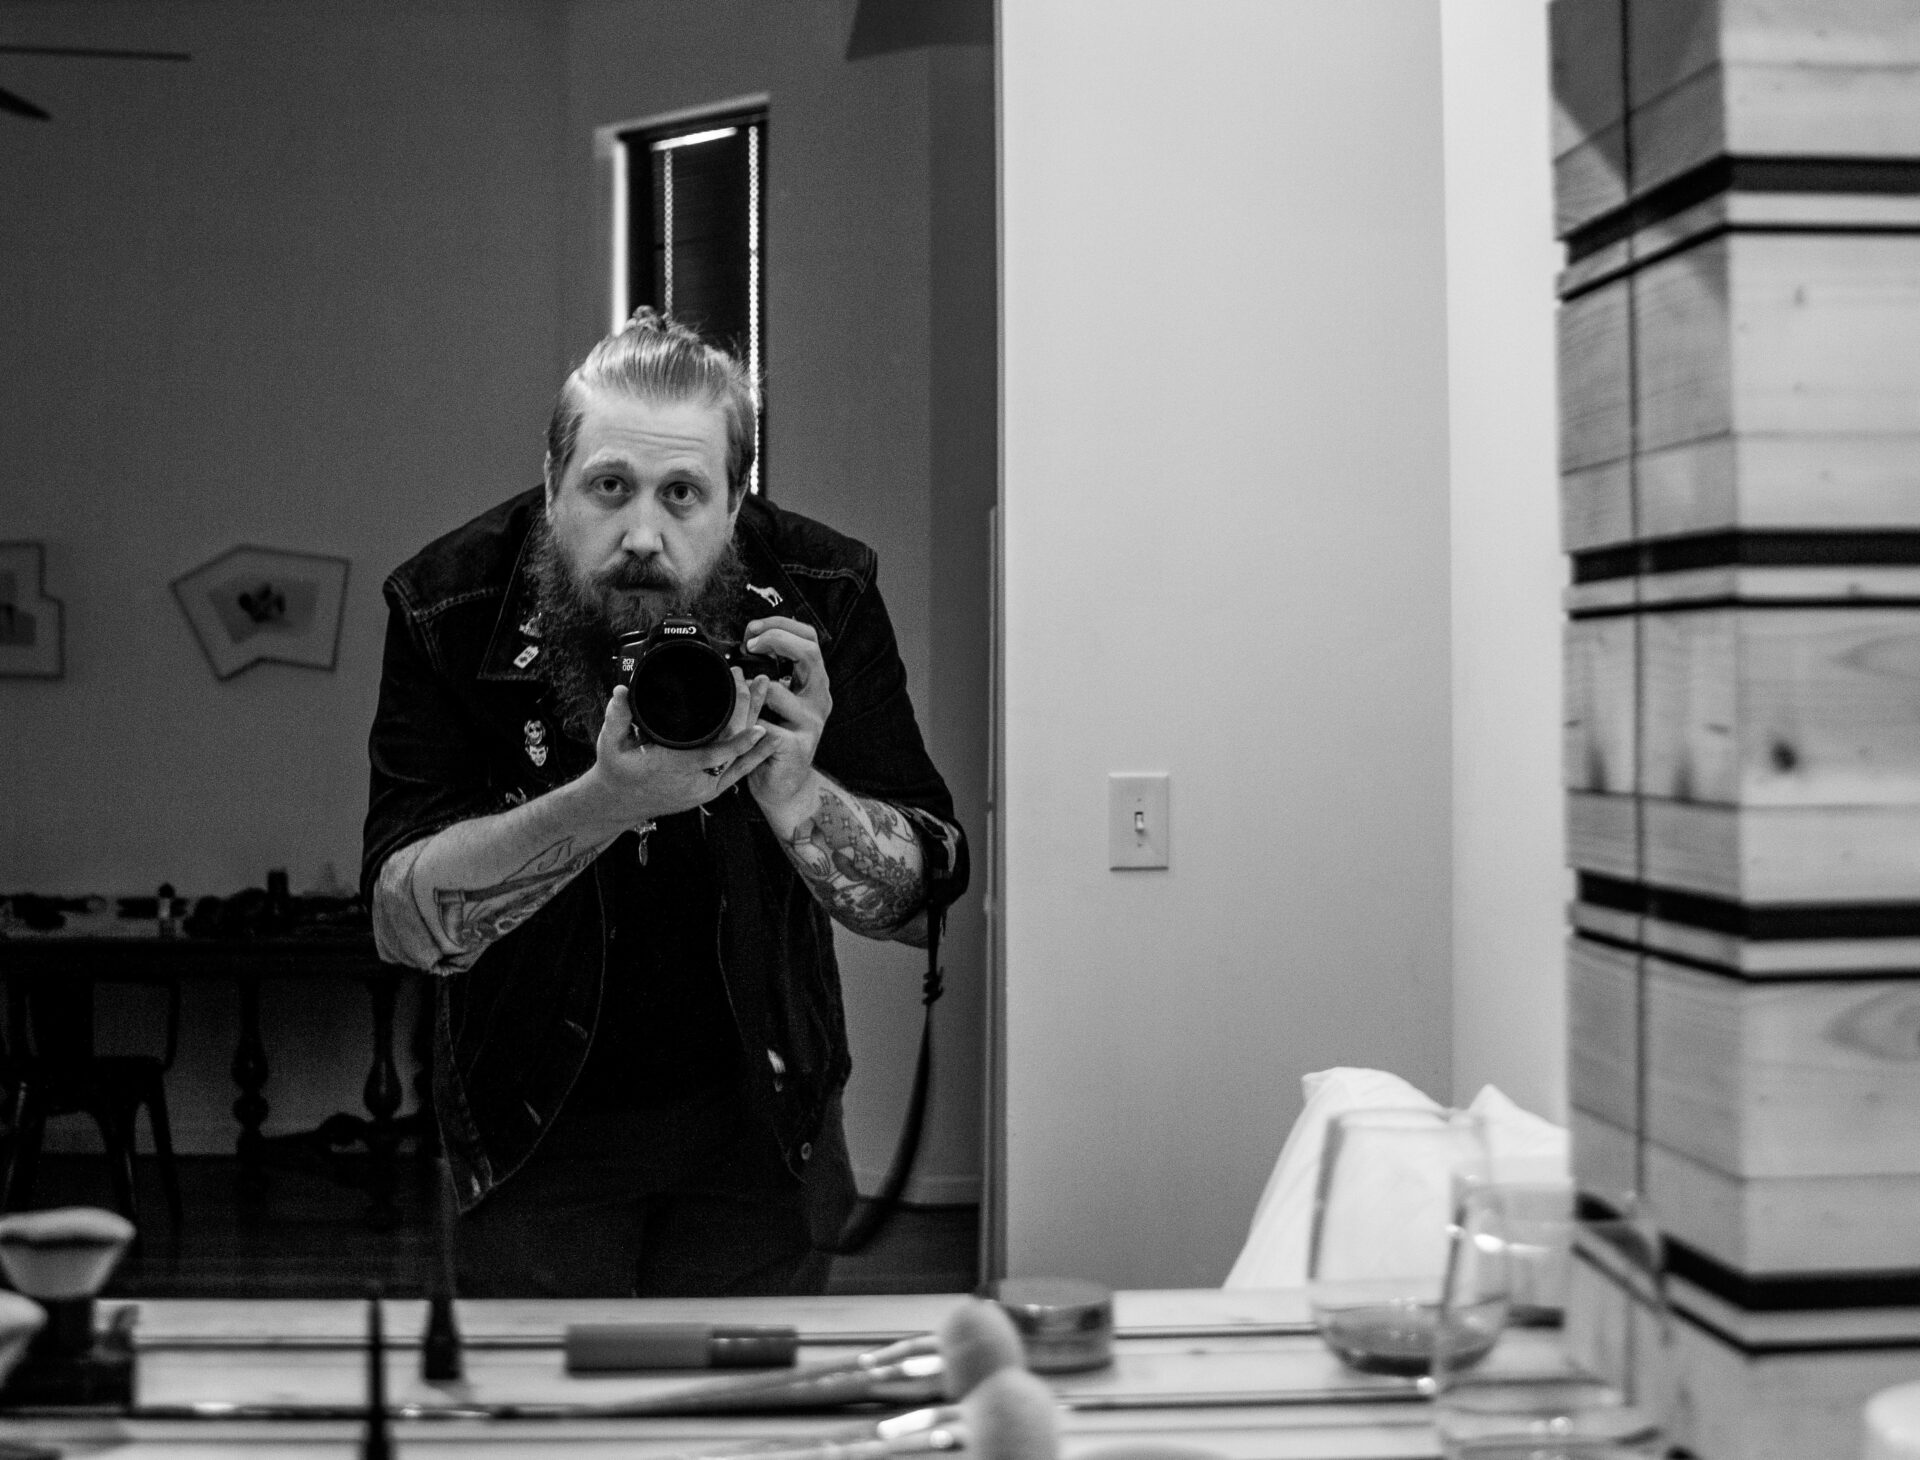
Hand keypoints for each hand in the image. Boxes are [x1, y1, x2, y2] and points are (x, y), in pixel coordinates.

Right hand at [582, 681, 774, 828]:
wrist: (620, 803)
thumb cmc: (617, 770)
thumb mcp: (610, 744)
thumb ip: (617, 717)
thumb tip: (621, 692)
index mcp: (673, 768)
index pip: (712, 756)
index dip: (738, 743)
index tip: (759, 728)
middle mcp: (694, 781)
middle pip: (733, 750)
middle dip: (750, 715)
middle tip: (759, 684)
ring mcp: (704, 788)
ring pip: (740, 759)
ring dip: (757, 729)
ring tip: (767, 696)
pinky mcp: (710, 790)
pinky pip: (738, 772)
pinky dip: (755, 755)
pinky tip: (771, 739)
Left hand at [739, 615, 830, 820]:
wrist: (785, 787)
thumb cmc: (772, 740)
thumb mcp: (773, 702)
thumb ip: (767, 675)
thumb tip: (743, 646)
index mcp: (813, 682)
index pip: (808, 637)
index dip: (781, 625)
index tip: (751, 631)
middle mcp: (819, 697)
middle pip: (808, 652)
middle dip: (775, 640)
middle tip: (748, 646)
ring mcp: (812, 722)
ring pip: (776, 690)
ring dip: (748, 695)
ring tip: (737, 707)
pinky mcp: (798, 746)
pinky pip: (763, 727)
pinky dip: (745, 728)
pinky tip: (742, 736)